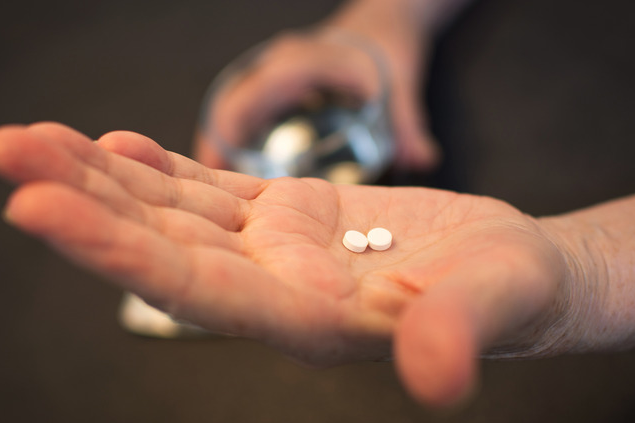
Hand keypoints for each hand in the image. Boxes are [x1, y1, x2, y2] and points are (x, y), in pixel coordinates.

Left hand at [0, 122, 573, 406]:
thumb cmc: (511, 294)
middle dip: (79, 200)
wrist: (513, 273)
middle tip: (5, 153)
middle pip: (158, 243)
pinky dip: (158, 168)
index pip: (193, 288)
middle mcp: (273, 286)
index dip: (114, 250)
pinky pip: (209, 191)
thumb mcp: (497, 305)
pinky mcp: (290, 217)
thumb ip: (457, 333)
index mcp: (306, 319)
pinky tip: (114, 145)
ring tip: (32, 141)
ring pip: (171, 210)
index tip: (36, 209)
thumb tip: (435, 374)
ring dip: (100, 175)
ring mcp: (276, 248)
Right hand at [195, 24, 439, 172]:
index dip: (228, 129)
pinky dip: (238, 132)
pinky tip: (240, 163)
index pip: (251, 96)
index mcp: (299, 63)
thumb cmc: (387, 47)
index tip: (217, 165)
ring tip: (221, 181)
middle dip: (217, 143)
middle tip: (212, 188)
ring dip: (223, 139)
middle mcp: (278, 63)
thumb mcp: (402, 82)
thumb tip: (422, 160)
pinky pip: (245, 105)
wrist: (383, 22)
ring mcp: (273, 69)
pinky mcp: (276, 80)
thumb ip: (409, 123)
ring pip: (233, 104)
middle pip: (231, 103)